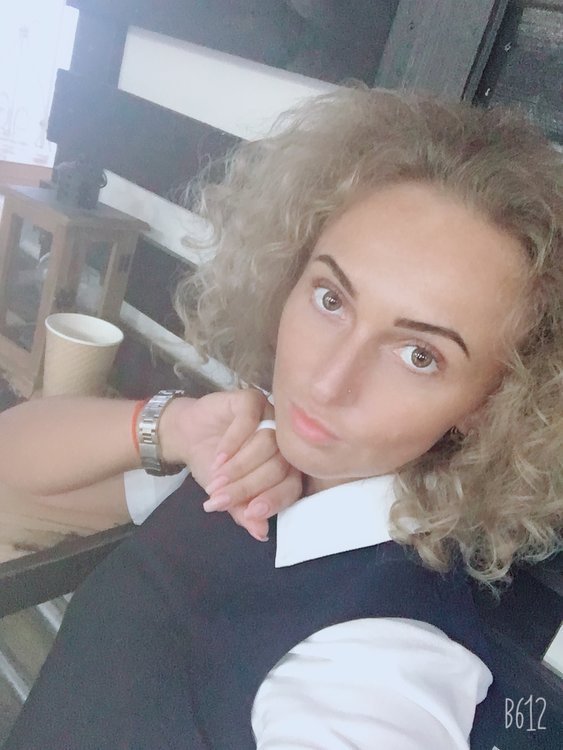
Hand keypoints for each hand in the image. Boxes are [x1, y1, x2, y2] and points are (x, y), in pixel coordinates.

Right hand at [159, 389, 302, 540]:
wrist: (188, 436)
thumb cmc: (214, 467)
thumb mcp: (227, 495)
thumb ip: (245, 512)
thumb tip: (261, 534)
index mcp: (285, 466)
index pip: (291, 486)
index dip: (273, 500)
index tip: (251, 512)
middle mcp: (284, 442)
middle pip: (278, 466)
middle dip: (248, 486)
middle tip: (221, 497)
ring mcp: (271, 418)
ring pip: (266, 444)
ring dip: (239, 466)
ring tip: (217, 479)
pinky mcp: (252, 400)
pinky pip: (249, 420)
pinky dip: (233, 443)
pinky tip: (218, 458)